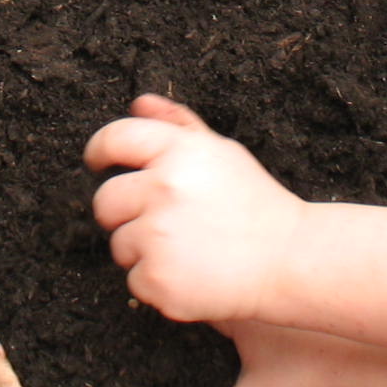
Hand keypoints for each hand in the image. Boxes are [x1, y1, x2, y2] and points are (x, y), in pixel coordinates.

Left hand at [85, 95, 308, 325]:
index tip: (98, 163)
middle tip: (163, 222)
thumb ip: (177, 125)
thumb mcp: (222, 153)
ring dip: (143, 250)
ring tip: (188, 249)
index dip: (99, 150)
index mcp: (179, 152)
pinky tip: (192, 274)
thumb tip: (139, 103)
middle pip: (105, 201)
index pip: (115, 138)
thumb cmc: (254, 204)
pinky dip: (156, 282)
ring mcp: (158, 236)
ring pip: (119, 244)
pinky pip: (134, 281)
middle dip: (124, 213)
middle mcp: (164, 188)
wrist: (289, 260)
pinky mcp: (157, 279)